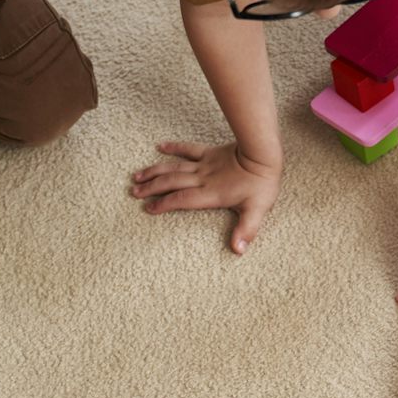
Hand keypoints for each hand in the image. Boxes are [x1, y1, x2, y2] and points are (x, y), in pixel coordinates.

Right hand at [129, 140, 280, 254]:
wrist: (263, 153)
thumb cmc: (262, 183)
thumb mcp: (256, 210)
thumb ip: (246, 230)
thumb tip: (238, 250)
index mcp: (210, 194)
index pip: (181, 199)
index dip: (164, 204)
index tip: (148, 208)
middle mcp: (202, 178)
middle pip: (171, 182)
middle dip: (152, 188)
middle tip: (134, 192)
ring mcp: (205, 164)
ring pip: (174, 167)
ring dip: (155, 171)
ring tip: (137, 176)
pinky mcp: (210, 152)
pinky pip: (188, 148)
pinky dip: (174, 147)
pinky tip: (160, 146)